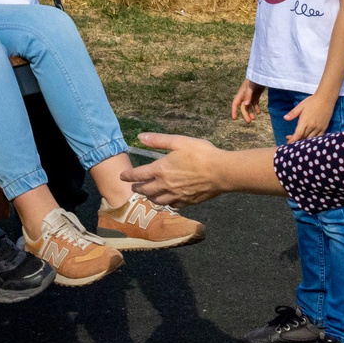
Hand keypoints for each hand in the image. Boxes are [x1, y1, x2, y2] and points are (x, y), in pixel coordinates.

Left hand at [125, 131, 253, 207]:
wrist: (221, 172)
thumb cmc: (201, 154)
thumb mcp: (178, 141)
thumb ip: (158, 140)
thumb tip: (140, 137)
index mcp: (160, 170)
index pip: (138, 175)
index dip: (128, 176)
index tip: (122, 176)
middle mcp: (165, 185)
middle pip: (145, 190)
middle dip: (137, 188)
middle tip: (133, 187)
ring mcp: (176, 196)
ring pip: (157, 200)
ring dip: (150, 197)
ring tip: (147, 195)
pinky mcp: (188, 202)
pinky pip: (173, 205)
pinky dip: (167, 203)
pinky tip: (168, 200)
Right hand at [229, 80, 259, 123]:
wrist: (261, 73)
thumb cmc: (255, 79)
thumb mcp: (251, 87)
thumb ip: (248, 95)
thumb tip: (245, 105)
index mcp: (241, 93)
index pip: (235, 104)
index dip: (234, 111)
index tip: (234, 118)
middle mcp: (244, 95)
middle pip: (243, 107)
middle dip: (245, 114)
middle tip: (249, 122)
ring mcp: (250, 95)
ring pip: (249, 106)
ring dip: (251, 112)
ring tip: (254, 119)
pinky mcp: (256, 94)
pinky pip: (255, 103)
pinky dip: (256, 108)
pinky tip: (258, 112)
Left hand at [287, 92, 331, 142]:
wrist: (326, 99)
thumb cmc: (312, 101)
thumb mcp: (300, 106)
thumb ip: (293, 113)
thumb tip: (285, 118)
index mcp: (305, 121)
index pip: (298, 135)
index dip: (292, 140)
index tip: (288, 143)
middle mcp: (312, 126)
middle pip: (303, 138)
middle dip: (296, 140)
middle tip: (289, 139)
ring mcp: (319, 128)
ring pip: (310, 139)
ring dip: (304, 141)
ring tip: (298, 140)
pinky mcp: (324, 128)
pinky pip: (318, 137)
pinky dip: (313, 140)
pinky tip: (308, 139)